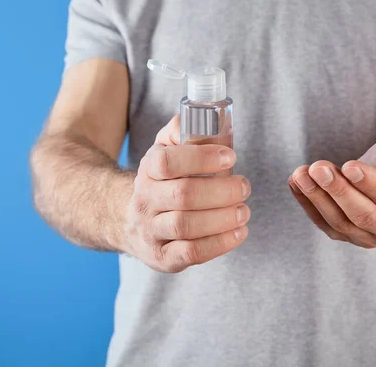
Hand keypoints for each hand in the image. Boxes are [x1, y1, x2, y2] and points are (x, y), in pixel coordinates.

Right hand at [123, 116, 250, 271]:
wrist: (130, 221)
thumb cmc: (161, 181)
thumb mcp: (164, 151)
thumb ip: (182, 132)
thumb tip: (209, 117)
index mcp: (148, 170)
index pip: (167, 162)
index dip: (201, 158)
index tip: (230, 157)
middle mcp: (145, 200)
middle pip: (183, 195)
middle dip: (221, 191)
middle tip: (245, 187)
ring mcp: (151, 231)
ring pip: (187, 226)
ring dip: (223, 218)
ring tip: (244, 210)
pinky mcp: (163, 257)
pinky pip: (191, 254)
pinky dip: (220, 244)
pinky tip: (239, 232)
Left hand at [288, 134, 375, 247]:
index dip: (370, 183)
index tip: (349, 165)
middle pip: (363, 216)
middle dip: (338, 190)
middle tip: (317, 168)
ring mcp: (371, 238)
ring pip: (340, 223)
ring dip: (317, 197)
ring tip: (301, 173)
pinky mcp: (347, 235)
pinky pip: (324, 224)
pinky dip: (307, 203)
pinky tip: (295, 182)